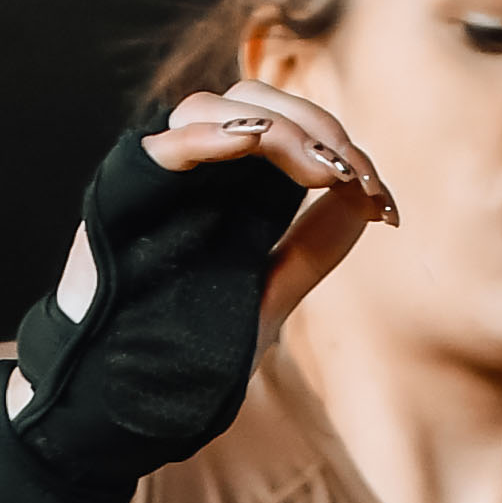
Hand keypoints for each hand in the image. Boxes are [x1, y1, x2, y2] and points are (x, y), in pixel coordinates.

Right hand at [0, 91, 392, 502]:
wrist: (121, 399)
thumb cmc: (187, 353)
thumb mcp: (270, 296)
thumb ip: (314, 247)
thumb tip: (368, 197)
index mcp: (238, 194)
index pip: (293, 134)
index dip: (339, 148)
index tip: (380, 199)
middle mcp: (201, 176)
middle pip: (260, 103)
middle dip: (317, 127)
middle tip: (350, 172)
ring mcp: (160, 179)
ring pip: (215, 106)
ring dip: (276, 126)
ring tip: (317, 167)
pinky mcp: (123, 193)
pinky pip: (166, 143)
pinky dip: (211, 134)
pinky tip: (250, 142)